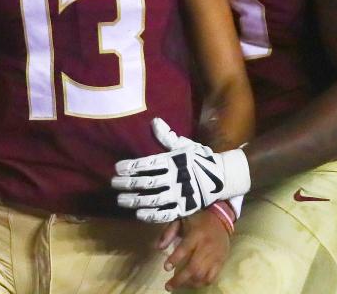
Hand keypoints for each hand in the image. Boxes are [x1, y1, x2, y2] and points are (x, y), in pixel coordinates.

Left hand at [112, 118, 250, 222]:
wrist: (223, 177)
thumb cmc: (200, 159)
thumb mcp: (185, 144)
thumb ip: (167, 136)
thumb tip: (154, 121)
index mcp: (173, 161)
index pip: (147, 164)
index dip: (131, 166)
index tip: (117, 168)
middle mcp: (174, 178)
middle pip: (147, 183)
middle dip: (128, 183)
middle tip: (113, 184)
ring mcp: (179, 195)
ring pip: (153, 200)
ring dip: (135, 201)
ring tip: (121, 200)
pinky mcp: (184, 209)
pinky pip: (165, 214)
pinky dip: (152, 215)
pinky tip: (139, 214)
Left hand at [160, 211, 230, 290]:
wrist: (220, 219)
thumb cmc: (197, 220)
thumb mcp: (181, 220)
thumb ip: (169, 233)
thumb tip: (158, 247)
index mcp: (196, 234)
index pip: (184, 249)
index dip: (175, 259)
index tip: (166, 268)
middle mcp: (206, 247)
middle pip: (193, 267)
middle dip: (180, 279)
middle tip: (168, 286)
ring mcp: (215, 256)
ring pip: (202, 275)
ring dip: (189, 283)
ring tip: (179, 285)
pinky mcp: (221, 262)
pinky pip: (212, 277)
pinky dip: (201, 283)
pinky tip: (193, 283)